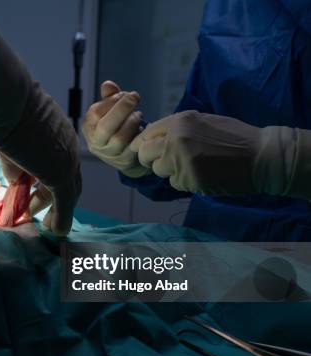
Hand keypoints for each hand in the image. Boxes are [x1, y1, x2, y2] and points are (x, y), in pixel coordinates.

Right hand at [0, 84, 81, 235]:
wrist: (3, 98)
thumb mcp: (7, 139)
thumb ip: (14, 161)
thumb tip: (16, 181)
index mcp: (56, 131)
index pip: (59, 160)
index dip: (48, 178)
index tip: (35, 190)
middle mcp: (66, 144)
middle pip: (67, 177)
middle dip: (53, 197)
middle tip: (38, 211)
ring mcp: (65, 159)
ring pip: (68, 191)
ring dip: (57, 210)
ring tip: (48, 224)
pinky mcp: (59, 174)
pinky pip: (64, 202)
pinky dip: (61, 218)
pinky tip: (57, 230)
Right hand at [83, 81, 148, 177]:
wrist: (119, 154)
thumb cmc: (114, 125)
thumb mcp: (109, 110)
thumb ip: (109, 96)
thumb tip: (107, 85)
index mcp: (88, 127)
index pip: (95, 113)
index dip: (112, 101)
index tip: (125, 93)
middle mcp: (95, 142)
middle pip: (106, 127)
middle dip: (122, 109)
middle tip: (135, 96)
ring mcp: (109, 154)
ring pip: (120, 138)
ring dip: (132, 122)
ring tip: (138, 115)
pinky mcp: (124, 161)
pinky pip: (133, 147)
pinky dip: (140, 134)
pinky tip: (143, 128)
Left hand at [130, 110, 292, 196]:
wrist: (261, 155)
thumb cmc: (234, 137)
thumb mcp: (202, 122)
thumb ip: (177, 129)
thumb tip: (151, 139)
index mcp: (179, 121)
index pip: (147, 133)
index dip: (145, 144)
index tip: (149, 151)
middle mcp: (175, 139)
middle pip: (144, 153)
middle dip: (152, 159)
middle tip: (167, 162)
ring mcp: (181, 160)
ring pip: (158, 170)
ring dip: (170, 171)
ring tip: (193, 166)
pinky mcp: (189, 179)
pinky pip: (175, 183)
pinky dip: (185, 181)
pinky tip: (203, 175)